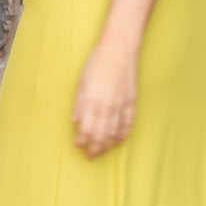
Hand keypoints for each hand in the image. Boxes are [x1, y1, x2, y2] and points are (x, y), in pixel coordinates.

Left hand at [72, 39, 137, 157]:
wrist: (120, 49)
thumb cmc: (97, 62)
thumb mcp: (81, 82)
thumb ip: (79, 103)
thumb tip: (75, 121)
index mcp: (92, 100)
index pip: (86, 129)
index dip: (82, 141)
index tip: (78, 145)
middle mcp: (107, 106)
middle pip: (100, 136)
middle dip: (94, 148)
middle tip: (90, 156)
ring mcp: (121, 105)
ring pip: (114, 133)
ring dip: (107, 145)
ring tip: (101, 152)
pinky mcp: (131, 102)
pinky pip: (127, 124)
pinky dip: (122, 135)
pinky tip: (118, 141)